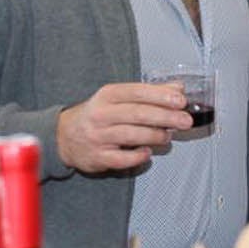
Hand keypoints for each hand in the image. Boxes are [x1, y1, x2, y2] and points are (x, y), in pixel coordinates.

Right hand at [54, 82, 192, 173]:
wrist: (63, 136)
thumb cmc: (98, 115)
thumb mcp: (119, 98)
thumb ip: (150, 93)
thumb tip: (178, 88)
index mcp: (107, 95)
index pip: (137, 92)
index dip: (160, 96)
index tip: (180, 100)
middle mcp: (101, 114)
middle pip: (138, 114)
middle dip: (165, 117)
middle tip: (185, 120)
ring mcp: (98, 136)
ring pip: (132, 135)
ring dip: (155, 136)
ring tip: (168, 136)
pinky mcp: (97, 157)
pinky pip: (122, 159)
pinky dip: (138, 156)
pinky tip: (147, 153)